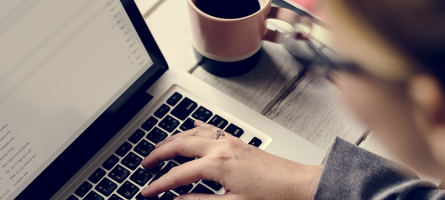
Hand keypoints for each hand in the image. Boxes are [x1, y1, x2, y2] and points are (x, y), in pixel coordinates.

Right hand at [140, 120, 322, 199]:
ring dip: (172, 140)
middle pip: (179, 145)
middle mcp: (221, 148)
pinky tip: (190, 128)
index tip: (147, 191)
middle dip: (158, 154)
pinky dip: (194, 129)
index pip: (178, 175)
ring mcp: (229, 142)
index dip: (159, 185)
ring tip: (158, 149)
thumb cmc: (273, 197)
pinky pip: (209, 129)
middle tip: (144, 164)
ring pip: (191, 133)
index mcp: (217, 165)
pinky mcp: (237, 142)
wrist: (300, 186)